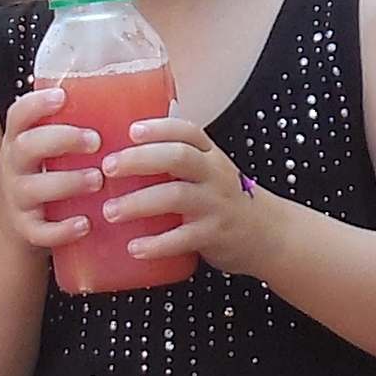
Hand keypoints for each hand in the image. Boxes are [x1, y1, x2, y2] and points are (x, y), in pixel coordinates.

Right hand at [0, 84, 99, 255]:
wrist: (18, 218)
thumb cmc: (49, 169)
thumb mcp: (53, 144)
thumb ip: (82, 124)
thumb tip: (149, 98)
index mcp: (21, 137)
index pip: (19, 114)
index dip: (37, 104)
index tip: (63, 96)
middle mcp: (14, 164)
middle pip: (27, 146)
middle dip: (61, 140)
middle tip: (96, 141)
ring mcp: (17, 197)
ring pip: (33, 188)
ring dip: (67, 182)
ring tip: (98, 180)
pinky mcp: (25, 228)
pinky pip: (39, 230)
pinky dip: (61, 229)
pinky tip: (85, 224)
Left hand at [91, 109, 268, 274]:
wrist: (267, 233)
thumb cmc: (224, 198)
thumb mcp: (209, 170)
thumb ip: (176, 157)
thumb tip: (125, 143)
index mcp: (209, 154)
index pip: (187, 131)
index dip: (159, 128)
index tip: (131, 131)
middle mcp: (214, 174)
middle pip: (178, 157)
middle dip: (140, 159)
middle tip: (108, 168)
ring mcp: (215, 204)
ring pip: (176, 196)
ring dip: (139, 203)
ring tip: (110, 211)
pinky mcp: (214, 235)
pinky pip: (183, 238)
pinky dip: (157, 244)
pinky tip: (135, 248)